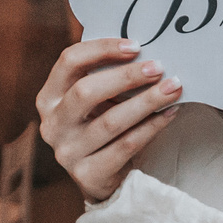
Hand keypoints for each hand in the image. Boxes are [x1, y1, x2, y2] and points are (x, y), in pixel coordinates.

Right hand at [33, 37, 182, 202]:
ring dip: (147, 101)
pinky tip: (170, 113)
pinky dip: (151, 127)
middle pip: (86, 91)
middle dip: (127, 77)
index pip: (69, 61)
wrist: (99, 176)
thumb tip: (143, 52)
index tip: (136, 46)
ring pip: (111, 121)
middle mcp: (52, 125)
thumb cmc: (98, 125)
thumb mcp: (93, 100)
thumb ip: (105, 75)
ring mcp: (67, 152)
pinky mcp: (87, 175)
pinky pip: (126, 146)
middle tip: (158, 68)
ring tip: (173, 88)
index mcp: (48, 97)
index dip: (102, 49)